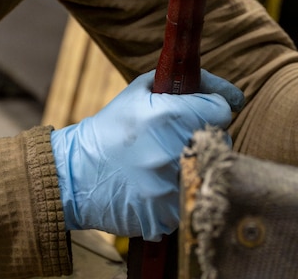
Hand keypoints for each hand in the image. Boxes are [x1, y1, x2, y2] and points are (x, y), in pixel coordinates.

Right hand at [50, 69, 242, 240]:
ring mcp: (172, 186)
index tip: (204, 110)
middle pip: (221, 141)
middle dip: (207, 136)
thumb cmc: (110, 129)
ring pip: (210, 173)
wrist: (75, 175)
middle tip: (183, 137)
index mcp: (170, 116)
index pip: (222, 110)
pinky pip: (193, 198)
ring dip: (196, 165)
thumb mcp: (138, 91)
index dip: (214, 107)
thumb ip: (181, 82)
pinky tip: (160, 184)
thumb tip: (221, 89)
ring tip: (170, 162)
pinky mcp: (168, 214)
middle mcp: (174, 151)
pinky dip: (182, 192)